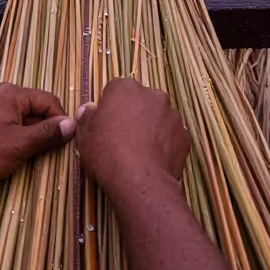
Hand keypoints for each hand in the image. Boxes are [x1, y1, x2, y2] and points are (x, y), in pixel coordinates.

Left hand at [0, 82, 76, 193]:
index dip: (60, 121)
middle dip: (44, 130)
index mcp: (10, 93)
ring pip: (21, 120)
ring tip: (31, 157)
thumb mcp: (21, 144)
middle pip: (34, 109)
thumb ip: (48, 133)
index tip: (66, 142)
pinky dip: (15, 140)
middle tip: (49, 152)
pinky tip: (15, 157)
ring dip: (30, 137)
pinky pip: (7, 127)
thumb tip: (72, 124)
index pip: (48, 101)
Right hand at [76, 78, 188, 197]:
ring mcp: (172, 115)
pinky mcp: (184, 136)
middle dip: (133, 114)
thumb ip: (87, 117)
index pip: (115, 90)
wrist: (139, 180)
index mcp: (125, 88)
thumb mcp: (85, 136)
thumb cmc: (107, 153)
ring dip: (151, 128)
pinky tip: (153, 160)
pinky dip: (164, 144)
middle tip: (122, 137)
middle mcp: (152, 95)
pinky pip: (171, 136)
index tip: (106, 125)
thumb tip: (89, 109)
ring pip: (158, 118)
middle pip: (140, 101)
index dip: (109, 108)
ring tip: (139, 151)